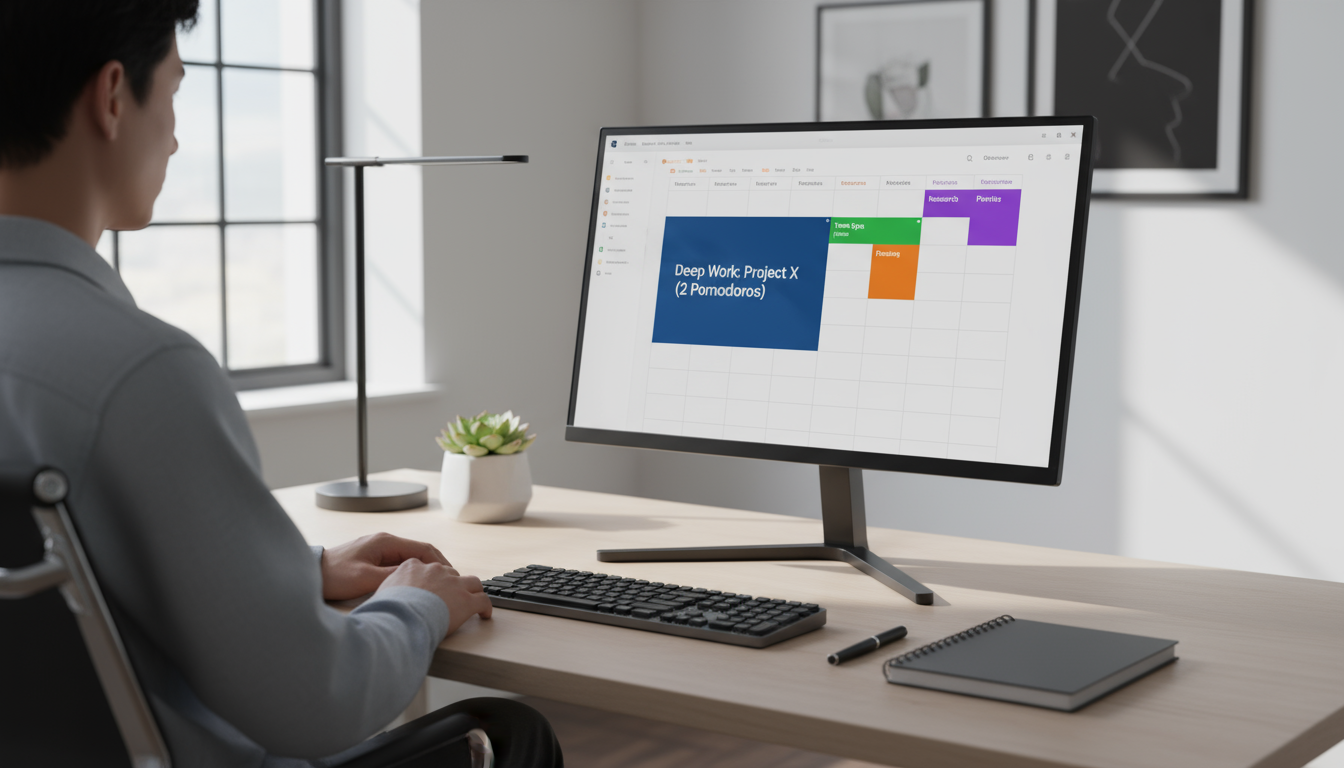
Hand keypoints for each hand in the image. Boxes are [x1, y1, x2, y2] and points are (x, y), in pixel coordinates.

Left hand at [320, 532, 450, 600]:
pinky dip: (413, 573)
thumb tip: (417, 580)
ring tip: (436, 585)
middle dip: (437, 566)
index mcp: (386, 542)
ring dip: (425, 570)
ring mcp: (379, 549)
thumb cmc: (334, 574)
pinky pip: (400, 564)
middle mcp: (385, 542)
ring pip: (411, 558)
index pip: (424, 548)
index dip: (440, 562)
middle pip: (420, 552)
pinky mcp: (374, 558)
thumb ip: (393, 577)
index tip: (452, 576)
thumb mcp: (366, 578)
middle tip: (450, 582)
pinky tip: (416, 585)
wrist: (311, 573)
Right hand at [379, 559, 492, 634]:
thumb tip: (389, 596)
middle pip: (452, 574)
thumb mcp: (383, 591)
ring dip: (473, 591)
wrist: (399, 618)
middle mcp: (436, 570)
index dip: (434, 579)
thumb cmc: (387, 610)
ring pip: (472, 583)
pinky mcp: (467, 600)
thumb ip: (391, 587)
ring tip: (474, 600)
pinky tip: (484, 615)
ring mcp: (454, 584)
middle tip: (453, 597)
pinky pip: (483, 601)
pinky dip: (486, 607)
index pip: (429, 568)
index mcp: (414, 566)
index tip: (435, 587)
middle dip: (453, 585)